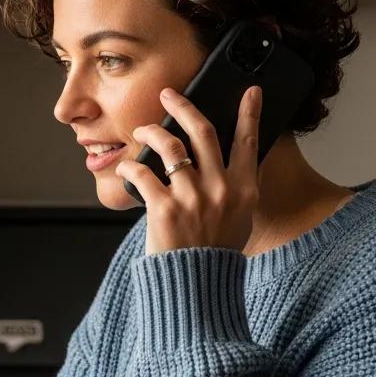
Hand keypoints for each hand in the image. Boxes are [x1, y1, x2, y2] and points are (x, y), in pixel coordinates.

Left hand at [115, 85, 261, 256]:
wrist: (196, 285)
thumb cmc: (215, 253)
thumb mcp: (240, 220)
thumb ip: (235, 190)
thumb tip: (224, 165)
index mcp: (243, 190)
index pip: (248, 142)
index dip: (249, 113)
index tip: (249, 91)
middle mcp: (220, 189)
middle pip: (203, 132)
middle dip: (184, 106)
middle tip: (169, 95)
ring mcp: (192, 197)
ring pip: (170, 146)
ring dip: (152, 132)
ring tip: (143, 131)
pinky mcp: (164, 208)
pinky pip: (142, 174)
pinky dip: (130, 166)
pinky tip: (126, 167)